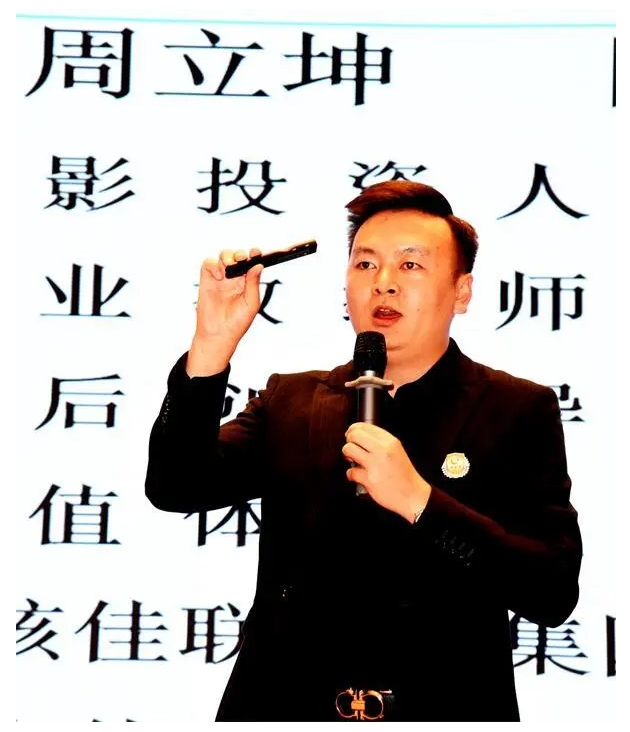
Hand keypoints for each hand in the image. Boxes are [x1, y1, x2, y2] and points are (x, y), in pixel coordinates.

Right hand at [187, 248, 263, 375]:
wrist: (218, 335)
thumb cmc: (237, 323)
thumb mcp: (251, 303)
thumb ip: (253, 283)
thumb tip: (258, 265)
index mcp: (247, 282)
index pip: (251, 263)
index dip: (254, 255)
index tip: (256, 252)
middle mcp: (234, 278)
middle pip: (237, 255)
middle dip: (240, 254)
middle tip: (242, 258)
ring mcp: (220, 278)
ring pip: (223, 256)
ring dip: (227, 256)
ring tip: (229, 267)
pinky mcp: (207, 280)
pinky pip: (208, 263)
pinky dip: (214, 264)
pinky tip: (220, 276)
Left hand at [343, 422, 431, 521]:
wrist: (412, 495)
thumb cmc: (404, 475)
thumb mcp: (397, 451)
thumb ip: (381, 443)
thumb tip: (359, 436)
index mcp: (390, 442)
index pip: (365, 426)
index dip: (353, 429)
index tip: (351, 434)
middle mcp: (382, 450)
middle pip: (354, 435)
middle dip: (349, 441)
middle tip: (351, 447)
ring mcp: (375, 465)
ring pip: (348, 449)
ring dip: (347, 455)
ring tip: (353, 460)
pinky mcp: (369, 479)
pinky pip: (351, 471)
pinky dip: (351, 474)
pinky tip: (357, 475)